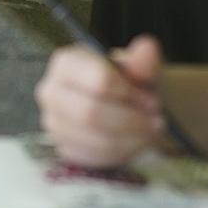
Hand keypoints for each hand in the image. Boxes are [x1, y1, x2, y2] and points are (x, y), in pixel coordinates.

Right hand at [35, 37, 164, 167]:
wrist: (126, 105)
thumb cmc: (130, 83)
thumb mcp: (141, 68)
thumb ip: (144, 60)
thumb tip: (147, 48)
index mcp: (66, 62)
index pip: (98, 81)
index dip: (130, 94)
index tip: (152, 100)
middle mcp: (51, 91)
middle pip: (91, 113)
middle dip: (131, 121)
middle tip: (155, 121)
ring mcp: (53, 122)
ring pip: (96, 139)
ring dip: (131, 139)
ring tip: (148, 132)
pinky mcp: (63, 148)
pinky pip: (95, 158)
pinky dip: (122, 154)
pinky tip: (134, 142)